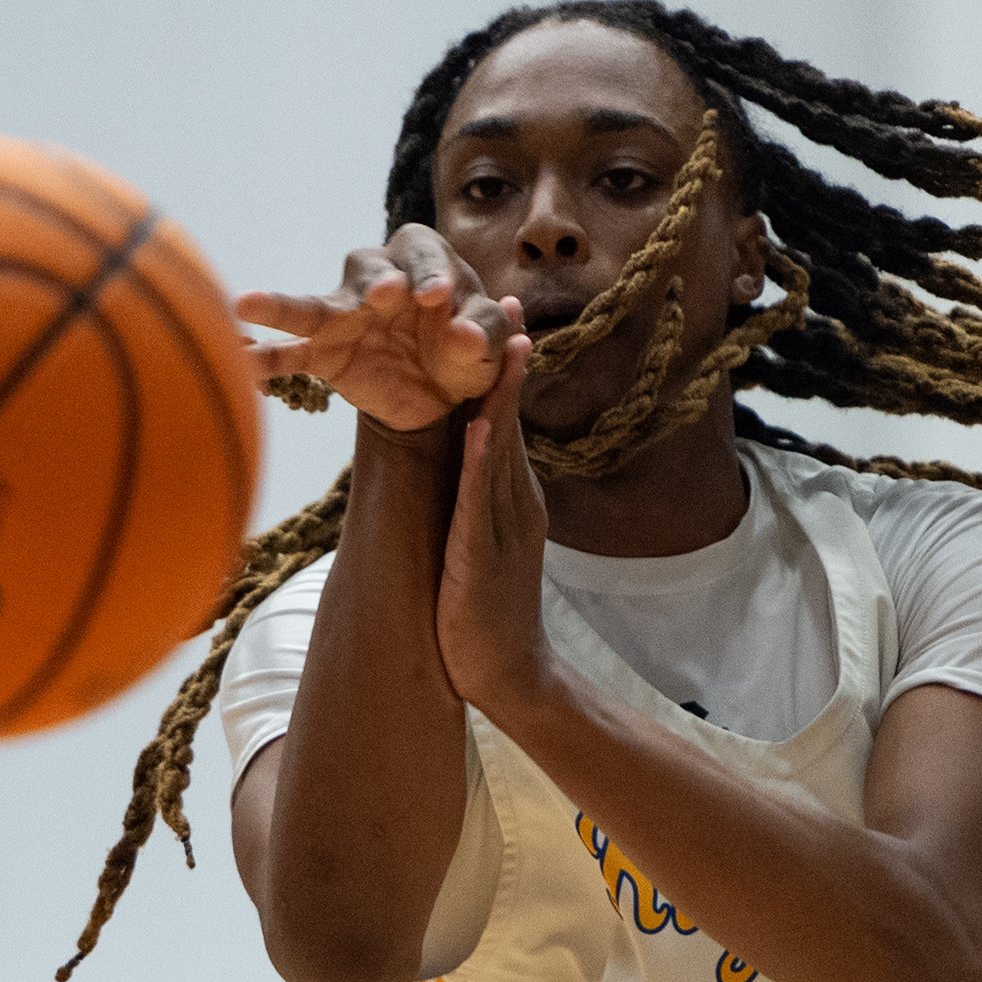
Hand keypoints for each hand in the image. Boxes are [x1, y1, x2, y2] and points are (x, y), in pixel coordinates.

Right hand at [238, 224, 516, 431]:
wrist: (439, 395)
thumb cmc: (466, 351)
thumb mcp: (489, 346)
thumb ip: (486, 334)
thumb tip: (463, 334)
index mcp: (426, 263)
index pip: (425, 254)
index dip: (430, 272)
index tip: (437, 296)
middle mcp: (379, 278)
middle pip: (371, 268)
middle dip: (379, 280)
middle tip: (387, 295)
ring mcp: (345, 315)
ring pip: (313, 305)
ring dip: (283, 305)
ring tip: (247, 303)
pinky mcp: (324, 353)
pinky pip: (291, 354)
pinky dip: (267, 359)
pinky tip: (242, 365)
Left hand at [436, 331, 554, 715]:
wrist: (507, 675)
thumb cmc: (486, 613)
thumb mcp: (484, 544)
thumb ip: (479, 501)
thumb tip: (466, 461)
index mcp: (513, 499)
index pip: (506, 425)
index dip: (504, 373)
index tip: (503, 321)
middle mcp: (516, 505)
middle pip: (509, 424)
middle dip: (507, 365)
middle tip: (507, 307)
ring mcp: (504, 530)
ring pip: (500, 452)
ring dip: (499, 398)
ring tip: (500, 345)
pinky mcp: (483, 558)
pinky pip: (480, 502)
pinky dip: (480, 462)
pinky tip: (476, 427)